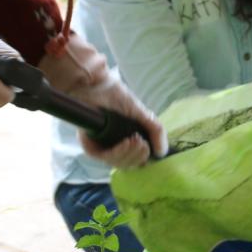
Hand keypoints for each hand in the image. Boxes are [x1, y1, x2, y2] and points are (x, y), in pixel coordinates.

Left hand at [40, 33, 167, 167]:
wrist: (96, 86)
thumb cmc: (116, 97)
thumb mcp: (142, 114)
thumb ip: (155, 130)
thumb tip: (162, 153)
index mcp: (126, 141)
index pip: (137, 161)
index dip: (144, 157)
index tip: (148, 146)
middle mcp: (114, 147)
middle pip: (130, 165)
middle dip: (139, 156)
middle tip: (141, 142)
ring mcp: (102, 148)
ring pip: (119, 164)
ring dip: (130, 154)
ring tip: (135, 140)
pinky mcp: (90, 147)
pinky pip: (106, 159)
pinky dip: (118, 153)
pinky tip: (125, 143)